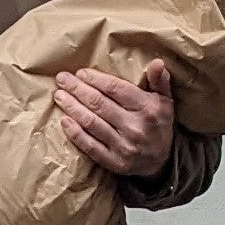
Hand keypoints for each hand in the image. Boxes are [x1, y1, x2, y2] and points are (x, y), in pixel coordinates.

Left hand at [55, 60, 174, 179]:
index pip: (116, 90)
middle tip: (61, 79)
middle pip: (99, 104)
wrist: (160, 162)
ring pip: (91, 123)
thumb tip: (157, 62)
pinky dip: (75, 133)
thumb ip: (160, 81)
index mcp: (147, 109)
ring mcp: (123, 146)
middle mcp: (135, 127)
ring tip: (59, 95)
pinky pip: (89, 146)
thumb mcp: (165, 101)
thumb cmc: (158, 125)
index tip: (80, 73)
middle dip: (77, 89)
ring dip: (72, 107)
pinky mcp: (113, 162)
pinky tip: (64, 121)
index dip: (96, 79)